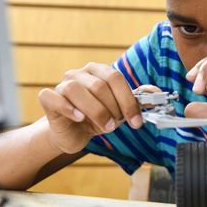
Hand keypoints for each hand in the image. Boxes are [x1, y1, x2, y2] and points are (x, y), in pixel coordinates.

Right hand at [38, 62, 157, 153]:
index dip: (128, 101)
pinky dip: (68, 108)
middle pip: (99, 86)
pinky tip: (79, 119)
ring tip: (103, 126)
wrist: (73, 134)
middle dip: (112, 109)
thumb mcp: (121, 111)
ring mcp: (62, 84)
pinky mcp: (49, 98)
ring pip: (76, 90)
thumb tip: (157, 92)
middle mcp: (79, 73)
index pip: (116, 78)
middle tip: (115, 125)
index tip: (136, 122)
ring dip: (94, 112)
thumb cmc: (97, 119)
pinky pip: (54, 98)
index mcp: (98, 71)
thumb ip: (138, 100)